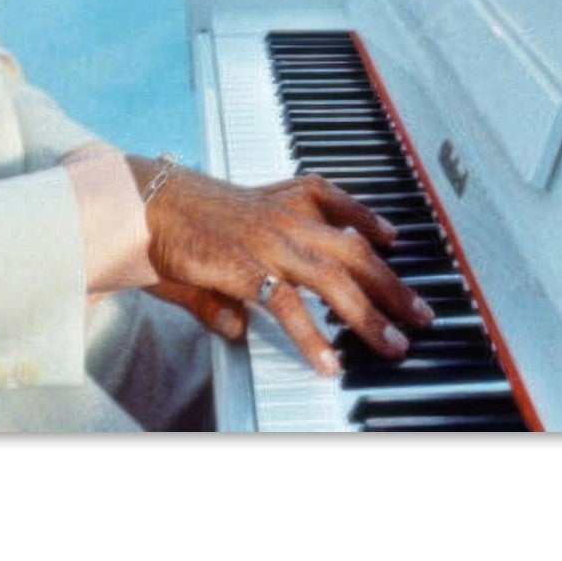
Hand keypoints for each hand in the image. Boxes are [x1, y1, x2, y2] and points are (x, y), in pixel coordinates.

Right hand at [130, 159, 435, 377]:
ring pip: (334, 280)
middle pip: (353, 251)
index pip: (335, 200)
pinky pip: (290, 307)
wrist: (141, 204)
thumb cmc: (172, 220)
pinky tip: (329, 362)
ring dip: (369, 315)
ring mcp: (269, 241)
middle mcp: (284, 216)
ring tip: (392, 345)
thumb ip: (231, 290)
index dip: (367, 219)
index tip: (391, 235)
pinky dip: (313, 337)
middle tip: (420, 312)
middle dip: (392, 283)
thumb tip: (238, 328)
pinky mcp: (247, 268)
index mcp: (279, 198)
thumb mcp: (214, 242)